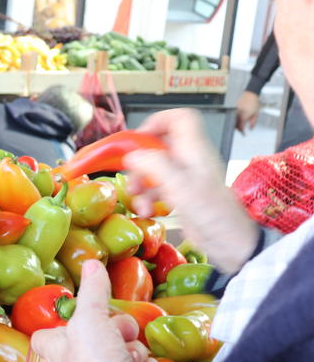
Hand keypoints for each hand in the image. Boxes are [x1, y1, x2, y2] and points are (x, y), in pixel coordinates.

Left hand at [32, 261, 164, 361]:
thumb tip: (91, 263)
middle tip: (119, 338)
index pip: (50, 332)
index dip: (70, 322)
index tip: (85, 318)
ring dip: (136, 354)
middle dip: (120, 333)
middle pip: (103, 334)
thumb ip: (93, 290)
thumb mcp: (90, 318)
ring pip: (128, 350)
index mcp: (56, 350)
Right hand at [123, 108, 257, 273]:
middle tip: (132, 176)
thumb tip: (133, 156)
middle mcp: (190, 161)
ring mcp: (185, 178)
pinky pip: (157, 189)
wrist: (230, 243)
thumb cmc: (213, 213)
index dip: (158, 121)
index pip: (180, 118)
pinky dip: (148, 198)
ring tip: (137, 200)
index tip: (140, 138)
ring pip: (154, 169)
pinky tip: (147, 211)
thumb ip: (155, 165)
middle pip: (158, 146)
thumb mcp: (180, 186)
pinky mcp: (181, 196)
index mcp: (194, 151)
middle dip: (140, 161)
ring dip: (140, 184)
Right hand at [235, 91, 260, 132]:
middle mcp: (238, 113)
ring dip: (236, 124)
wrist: (250, 94)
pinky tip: (237, 119)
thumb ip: (253, 123)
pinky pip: (232, 116)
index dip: (242, 131)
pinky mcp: (232, 108)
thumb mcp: (256, 114)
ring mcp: (234, 110)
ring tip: (240, 125)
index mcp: (244, 115)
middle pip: (235, 124)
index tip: (243, 134)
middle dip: (238, 128)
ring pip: (232, 120)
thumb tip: (250, 129)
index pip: (240, 126)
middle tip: (242, 130)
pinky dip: (234, 119)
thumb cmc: (254, 103)